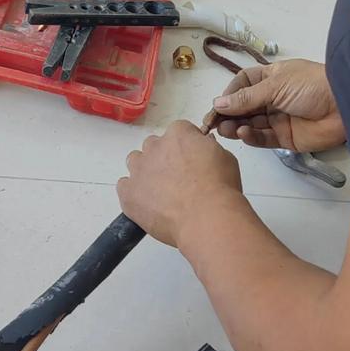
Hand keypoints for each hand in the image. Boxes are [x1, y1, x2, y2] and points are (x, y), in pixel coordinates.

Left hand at [117, 120, 243, 247]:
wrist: (206, 218)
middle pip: (154, 146)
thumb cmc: (220, 187)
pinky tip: (148, 204)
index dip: (187, 147)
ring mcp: (138, 169)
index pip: (178, 132)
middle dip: (164, 158)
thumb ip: (208, 148)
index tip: (194, 160)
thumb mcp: (225, 157)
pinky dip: (133, 193)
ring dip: (146, 172)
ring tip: (161, 192)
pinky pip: (124, 186)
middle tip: (179, 178)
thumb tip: (203, 148)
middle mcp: (154, 146)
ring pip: (136, 162)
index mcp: (178, 133)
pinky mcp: (128, 193)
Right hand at [209, 59, 344, 152]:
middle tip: (212, 124)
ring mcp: (278, 118)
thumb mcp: (275, 86)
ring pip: (250, 123)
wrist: (345, 105)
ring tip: (225, 130)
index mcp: (270, 78)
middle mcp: (272, 97)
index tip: (216, 106)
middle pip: (243, 107)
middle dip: (227, 114)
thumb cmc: (311, 85)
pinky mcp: (285, 138)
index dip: (229, 95)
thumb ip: (246, 98)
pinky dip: (252, 137)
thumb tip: (218, 103)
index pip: (242, 85)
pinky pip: (263, 138)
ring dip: (236, 126)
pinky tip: (244, 134)